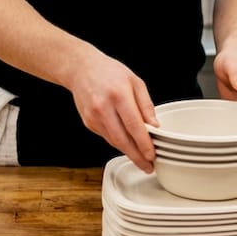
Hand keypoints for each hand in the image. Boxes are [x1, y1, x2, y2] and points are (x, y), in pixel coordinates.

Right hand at [66, 51, 158, 172]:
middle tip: (148, 166)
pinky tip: (126, 144)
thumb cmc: (109, 72)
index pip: (134, 125)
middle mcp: (103, 107)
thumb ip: (146, 104)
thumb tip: (154, 126)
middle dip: (136, 156)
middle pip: (122, 139)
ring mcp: (93, 117)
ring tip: (141, 159)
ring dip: (128, 152)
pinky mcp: (88, 122)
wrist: (81, 69)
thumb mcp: (135, 82)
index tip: (152, 155)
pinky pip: (106, 137)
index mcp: (118, 95)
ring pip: (113, 141)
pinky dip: (118, 142)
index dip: (143, 143)